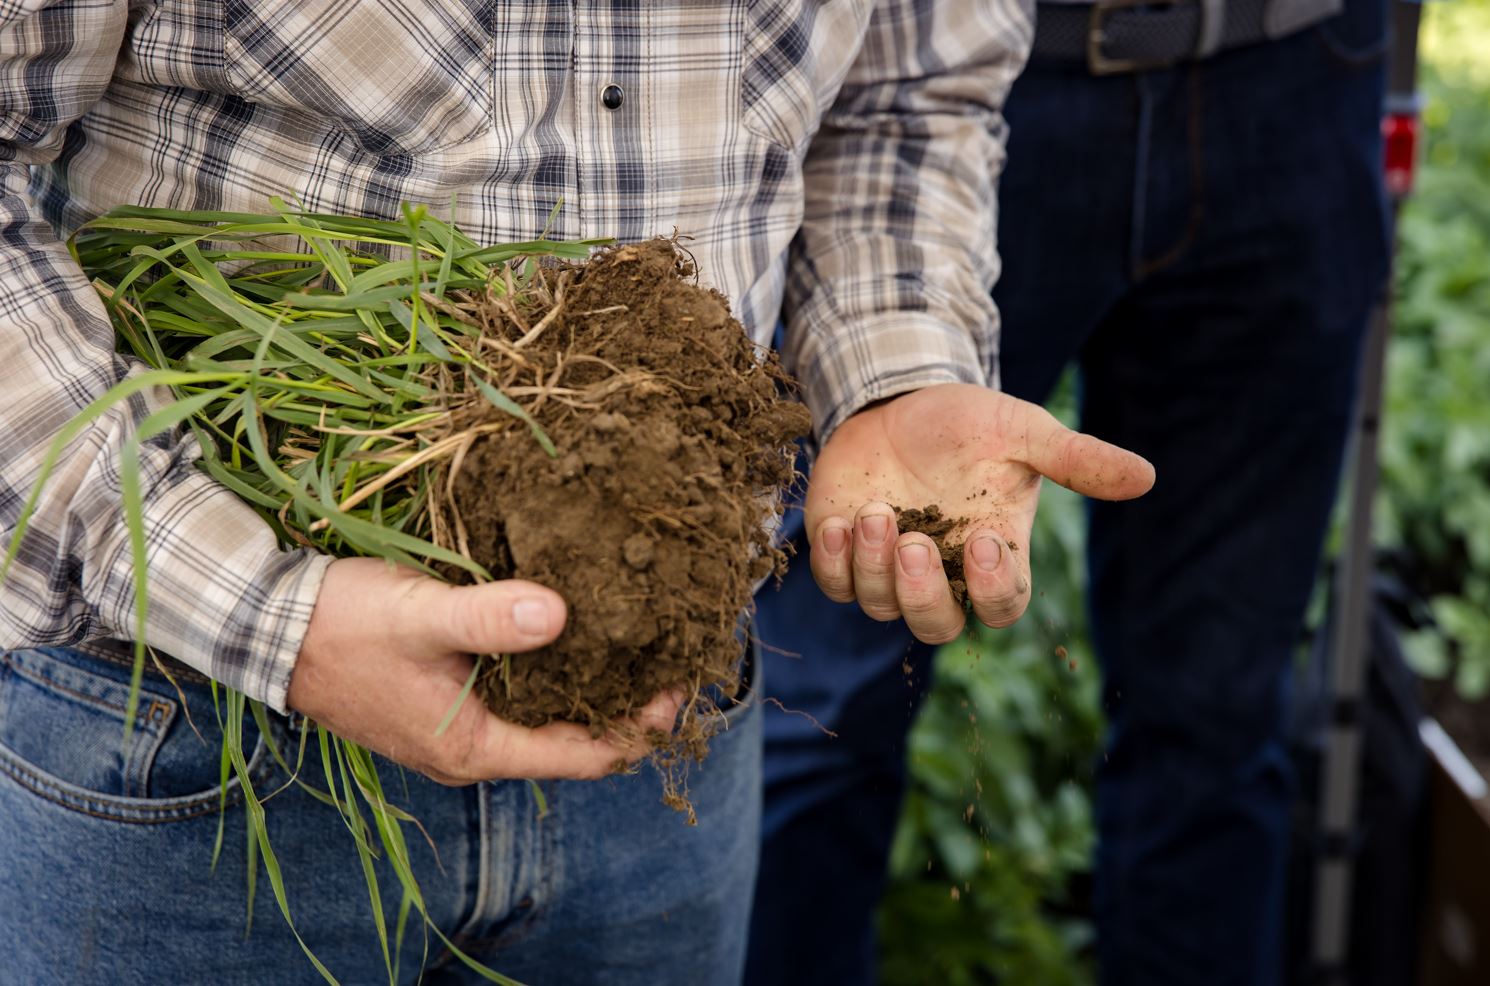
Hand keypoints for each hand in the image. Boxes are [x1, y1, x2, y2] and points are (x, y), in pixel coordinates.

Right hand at [286, 557, 681, 784]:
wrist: (266, 627)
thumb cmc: (342, 626)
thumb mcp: (421, 615)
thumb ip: (490, 618)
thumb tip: (562, 613)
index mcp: (474, 748)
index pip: (583, 755)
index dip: (637, 726)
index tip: (678, 684)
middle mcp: (472, 751)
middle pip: (572, 740)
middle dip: (623, 705)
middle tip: (669, 655)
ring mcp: (458, 729)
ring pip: (546, 716)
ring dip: (590, 685)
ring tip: (637, 640)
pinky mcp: (446, 702)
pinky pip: (520, 697)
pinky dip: (554, 672)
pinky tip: (574, 630)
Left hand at [805, 383, 1154, 641]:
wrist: (899, 398)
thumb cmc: (968, 422)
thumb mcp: (1023, 432)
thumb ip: (1076, 460)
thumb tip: (1147, 476)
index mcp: (992, 553)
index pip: (1002, 605)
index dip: (992, 589)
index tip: (980, 542)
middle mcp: (940, 573)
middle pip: (935, 625)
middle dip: (921, 593)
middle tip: (914, 541)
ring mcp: (888, 568)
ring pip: (880, 607)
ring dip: (874, 567)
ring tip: (873, 513)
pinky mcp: (843, 552)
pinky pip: (835, 583)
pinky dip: (832, 561)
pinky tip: (836, 521)